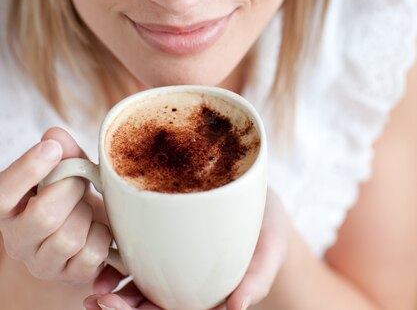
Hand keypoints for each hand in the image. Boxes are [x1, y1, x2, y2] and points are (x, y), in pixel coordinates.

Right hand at [0, 127, 111, 284]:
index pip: (3, 193)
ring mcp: (43, 263)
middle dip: (71, 189)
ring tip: (85, 207)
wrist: (82, 231)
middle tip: (79, 181)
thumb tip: (55, 136)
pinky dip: (102, 235)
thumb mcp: (64, 168)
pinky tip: (96, 227)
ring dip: (87, 213)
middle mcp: (18, 240)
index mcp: (8, 208)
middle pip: (44, 215)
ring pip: (69, 237)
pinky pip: (92, 253)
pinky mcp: (71, 277)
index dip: (28, 169)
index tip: (51, 148)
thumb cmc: (69, 194)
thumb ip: (61, 151)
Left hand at [84, 188, 287, 309]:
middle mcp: (185, 282)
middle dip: (121, 307)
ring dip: (113, 286)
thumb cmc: (268, 228)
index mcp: (206, 294)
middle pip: (149, 302)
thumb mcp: (271, 249)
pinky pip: (140, 248)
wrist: (263, 196)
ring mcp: (173, 259)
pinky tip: (104, 249)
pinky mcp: (165, 233)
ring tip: (95, 285)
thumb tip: (236, 308)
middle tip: (98, 299)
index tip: (117, 307)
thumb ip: (258, 277)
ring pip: (139, 281)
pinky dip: (119, 254)